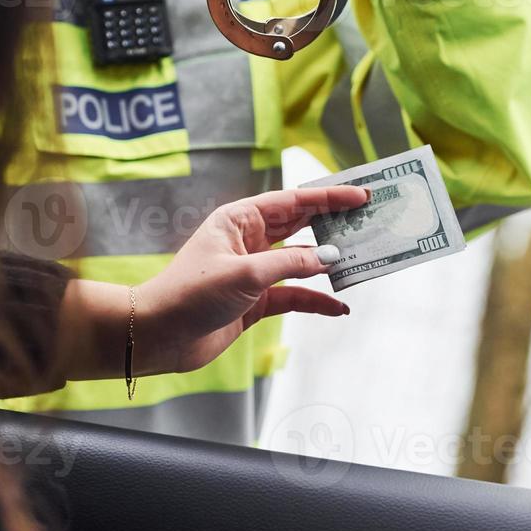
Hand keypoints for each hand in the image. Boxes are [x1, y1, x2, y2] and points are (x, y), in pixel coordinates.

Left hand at [131, 186, 369, 374]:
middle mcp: (249, 241)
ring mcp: (255, 272)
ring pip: (302, 263)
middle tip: (371, 221)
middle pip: (302, 227)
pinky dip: (316, 300)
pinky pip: (294, 295)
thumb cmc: (192, 293)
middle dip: (335, 226)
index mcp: (240, 219)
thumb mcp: (246, 273)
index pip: (293, 201)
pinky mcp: (256, 301)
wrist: (159, 336)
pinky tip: (339, 307)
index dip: (330, 197)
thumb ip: (292, 264)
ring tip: (362, 265)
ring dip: (329, 266)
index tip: (362, 194)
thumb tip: (331, 258)